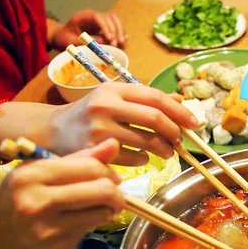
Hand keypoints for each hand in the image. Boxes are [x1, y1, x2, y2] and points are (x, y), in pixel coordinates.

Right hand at [0, 139, 124, 248]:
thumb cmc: (18, 192)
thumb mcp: (41, 167)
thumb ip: (80, 158)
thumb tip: (114, 144)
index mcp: (34, 175)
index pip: (91, 168)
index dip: (109, 171)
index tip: (111, 177)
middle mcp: (39, 203)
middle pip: (103, 192)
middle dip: (116, 193)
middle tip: (113, 195)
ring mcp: (47, 230)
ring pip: (101, 214)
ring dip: (106, 210)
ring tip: (93, 207)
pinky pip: (88, 232)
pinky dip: (89, 225)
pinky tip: (73, 222)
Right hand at [49, 82, 197, 165]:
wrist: (52, 131)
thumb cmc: (90, 113)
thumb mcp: (114, 98)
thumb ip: (144, 99)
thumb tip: (180, 100)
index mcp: (114, 89)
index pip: (156, 98)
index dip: (180, 111)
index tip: (195, 123)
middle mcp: (107, 105)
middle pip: (155, 119)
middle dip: (175, 132)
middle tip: (181, 141)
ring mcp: (100, 128)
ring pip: (147, 141)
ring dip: (164, 149)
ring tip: (167, 152)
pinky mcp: (97, 150)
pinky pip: (134, 158)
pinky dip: (144, 159)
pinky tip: (143, 157)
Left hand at [50, 9, 126, 49]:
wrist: (63, 36)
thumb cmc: (64, 39)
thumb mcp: (71, 41)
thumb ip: (85, 41)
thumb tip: (103, 40)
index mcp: (83, 16)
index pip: (97, 16)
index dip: (105, 26)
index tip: (109, 38)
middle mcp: (93, 15)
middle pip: (109, 17)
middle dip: (115, 30)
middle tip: (116, 43)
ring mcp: (99, 19)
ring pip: (114, 19)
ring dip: (120, 30)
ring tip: (122, 42)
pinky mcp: (104, 25)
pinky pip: (115, 25)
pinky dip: (121, 31)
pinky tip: (124, 39)